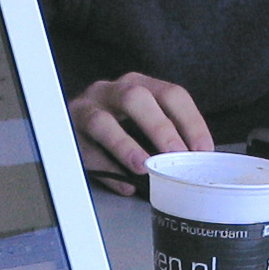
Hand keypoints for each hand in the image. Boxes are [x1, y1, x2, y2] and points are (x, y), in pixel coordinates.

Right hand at [67, 73, 214, 194]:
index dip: (191, 122)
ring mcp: (86, 110)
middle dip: (160, 128)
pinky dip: (106, 169)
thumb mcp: (143, 123)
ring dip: (125, 145)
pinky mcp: (68, 133)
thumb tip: (191, 166)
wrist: (66, 125)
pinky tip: (123, 184)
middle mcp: (111, 91)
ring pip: (102, 121)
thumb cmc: (116, 127)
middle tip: (175, 156)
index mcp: (139, 85)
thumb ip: (165, 138)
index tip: (202, 150)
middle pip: (136, 99)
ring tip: (142, 166)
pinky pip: (85, 150)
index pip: (171, 94)